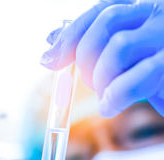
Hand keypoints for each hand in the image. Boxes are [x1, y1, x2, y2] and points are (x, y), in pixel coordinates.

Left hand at [41, 0, 163, 117]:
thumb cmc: (153, 75)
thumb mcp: (123, 57)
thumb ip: (94, 44)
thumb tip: (51, 40)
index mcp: (142, 10)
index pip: (100, 11)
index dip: (71, 36)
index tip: (50, 61)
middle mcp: (158, 15)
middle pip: (107, 21)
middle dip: (85, 57)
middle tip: (91, 83)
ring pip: (120, 45)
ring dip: (101, 79)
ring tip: (105, 96)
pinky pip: (133, 80)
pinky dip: (113, 97)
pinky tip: (110, 107)